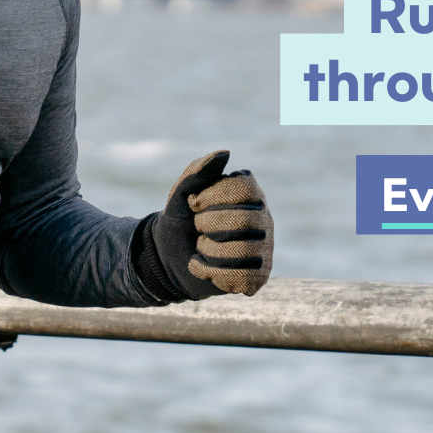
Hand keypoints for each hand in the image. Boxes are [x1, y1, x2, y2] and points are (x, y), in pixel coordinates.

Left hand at [140, 150, 273, 299]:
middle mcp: (263, 218)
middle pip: (245, 220)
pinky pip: (243, 277)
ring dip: (209, 251)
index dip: (214, 195)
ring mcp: (264, 248)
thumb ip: (198, 171)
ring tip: (200, 248)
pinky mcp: (258, 276)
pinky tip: (203, 268)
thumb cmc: (181, 219)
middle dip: (209, 224)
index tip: (194, 203)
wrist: (169, 257)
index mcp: (250, 193)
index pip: (244, 187)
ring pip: (244, 251)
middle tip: (197, 227)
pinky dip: (213, 273)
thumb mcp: (181, 194)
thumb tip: (225, 154)